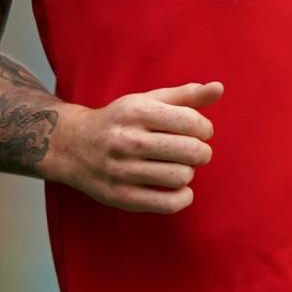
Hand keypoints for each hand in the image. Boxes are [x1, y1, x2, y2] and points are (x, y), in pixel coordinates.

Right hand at [46, 82, 223, 213]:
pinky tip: (178, 188)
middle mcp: (127, 140)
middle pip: (191, 151)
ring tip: (179, 166)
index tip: (199, 131)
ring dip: (188, 172)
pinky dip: (183, 197)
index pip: (191, 121)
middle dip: (201, 151)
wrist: (72, 145)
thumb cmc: (120, 121)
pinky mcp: (121, 196)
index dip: (205, 128)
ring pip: (181, 177)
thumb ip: (186, 96)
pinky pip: (168, 204)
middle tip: (192, 150)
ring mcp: (122, 171)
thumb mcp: (148, 101)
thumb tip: (219, 88)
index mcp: (136, 112)